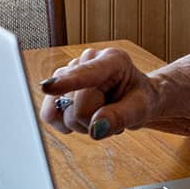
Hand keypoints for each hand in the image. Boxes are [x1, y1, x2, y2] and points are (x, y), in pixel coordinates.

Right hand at [38, 46, 158, 138]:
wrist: (135, 98)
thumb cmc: (141, 99)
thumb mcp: (141, 108)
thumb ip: (120, 117)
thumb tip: (96, 128)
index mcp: (113, 60)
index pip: (87, 74)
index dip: (67, 82)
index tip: (48, 87)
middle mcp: (86, 61)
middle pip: (76, 107)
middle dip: (93, 119)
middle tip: (112, 113)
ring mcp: (68, 73)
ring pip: (60, 112)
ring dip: (82, 122)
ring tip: (101, 113)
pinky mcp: (57, 88)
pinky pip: (50, 115)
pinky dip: (68, 124)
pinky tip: (86, 116)